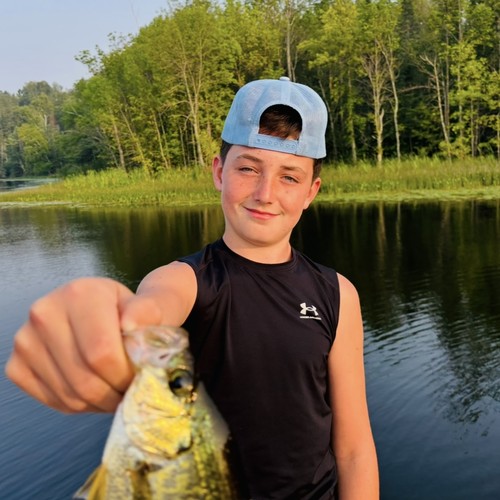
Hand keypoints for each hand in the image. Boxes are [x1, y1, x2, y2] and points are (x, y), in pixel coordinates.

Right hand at [4, 277, 162, 413]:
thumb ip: (150, 311)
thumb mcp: (153, 305)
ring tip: (116, 390)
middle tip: (130, 392)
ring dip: (99, 403)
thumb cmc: (136, 313)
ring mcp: (26, 340)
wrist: (113, 310)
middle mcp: (45, 313)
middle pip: (84, 378)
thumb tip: (132, 323)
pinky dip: (80, 405)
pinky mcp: (18, 364)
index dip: (124, 376)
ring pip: (69, 394)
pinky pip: (53, 400)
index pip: (101, 353)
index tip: (140, 381)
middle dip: (114, 394)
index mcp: (80, 294)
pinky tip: (96, 390)